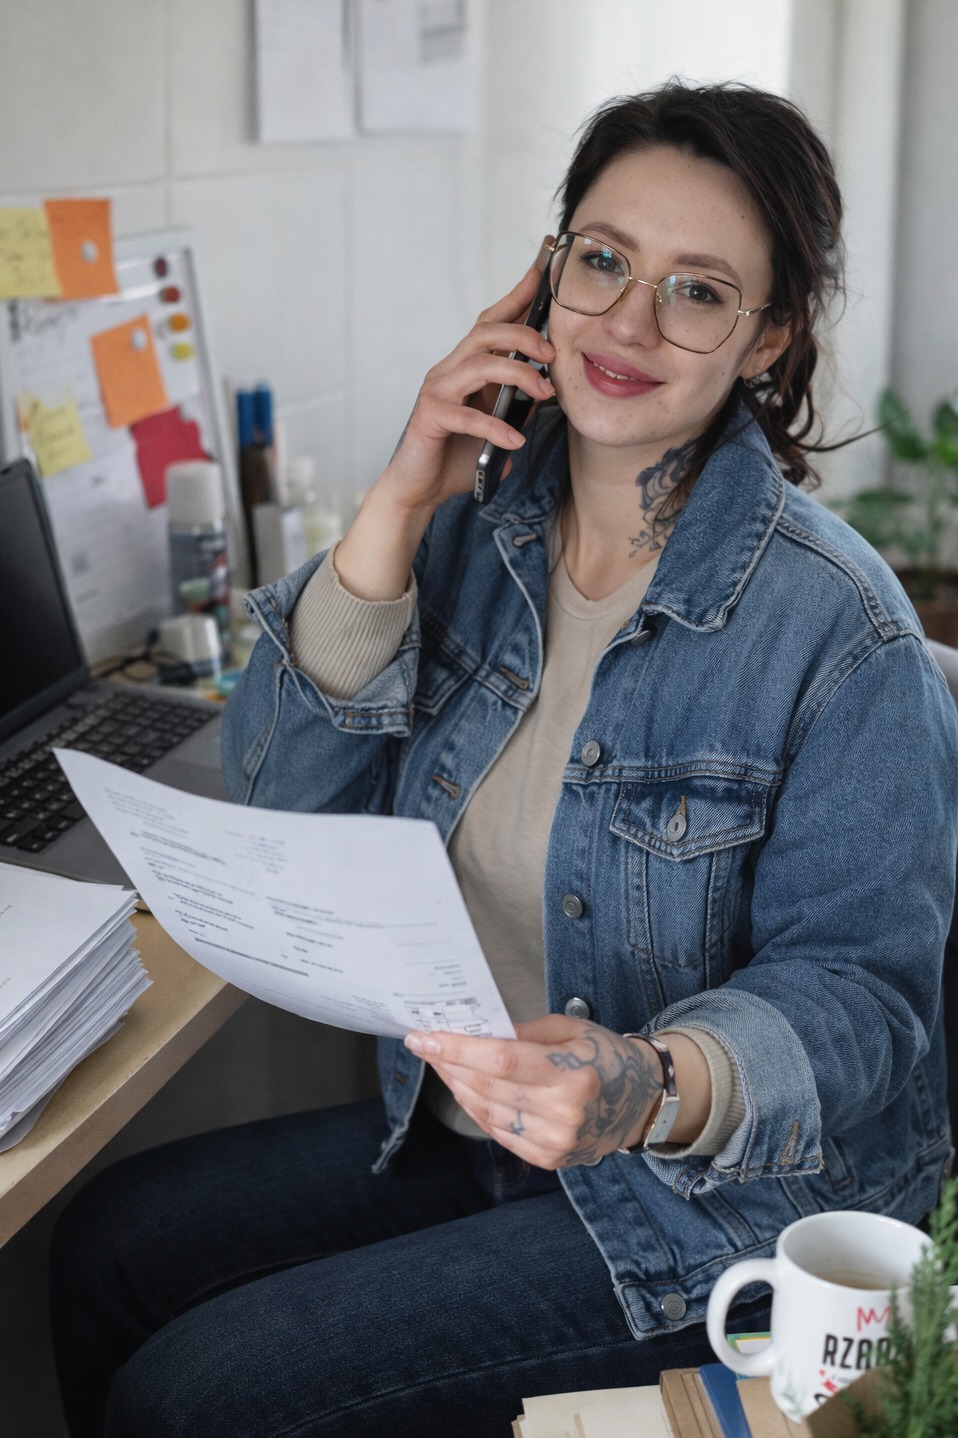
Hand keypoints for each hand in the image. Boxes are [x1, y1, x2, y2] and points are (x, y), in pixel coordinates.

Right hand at [333, 255, 555, 600]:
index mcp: (466, 366)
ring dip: (518, 375)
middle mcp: (449, 370)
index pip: (492, 320)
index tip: (545, 267)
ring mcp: (437, 391)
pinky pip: (467, 415)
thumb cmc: (457, 456)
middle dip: (524, 335)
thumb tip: (550, 391)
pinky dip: (496, 427)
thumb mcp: (498, 426)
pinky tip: (515, 440)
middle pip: (486, 332)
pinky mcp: (430, 417)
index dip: (518, 293)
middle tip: (554, 352)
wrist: (419, 490)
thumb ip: (518, 405)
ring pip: (479, 364)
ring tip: (545, 393)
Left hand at [404, 1016, 664, 1168]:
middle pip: (487, 1087)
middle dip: (448, 1064)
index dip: (458, 1049)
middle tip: (424, 1044)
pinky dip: (475, 1109)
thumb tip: (476, 1033)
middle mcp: (562, 1113)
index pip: (500, 1061)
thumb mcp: (571, 1029)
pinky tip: (464, 1088)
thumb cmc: (604, 1056)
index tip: (424, 1037)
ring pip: (486, 1112)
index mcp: (572, 1074)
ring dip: (457, 1086)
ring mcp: (554, 1141)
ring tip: (441, 1063)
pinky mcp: (548, 1158)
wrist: (640, 1102)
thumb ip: (524, 1032)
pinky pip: (498, 1132)